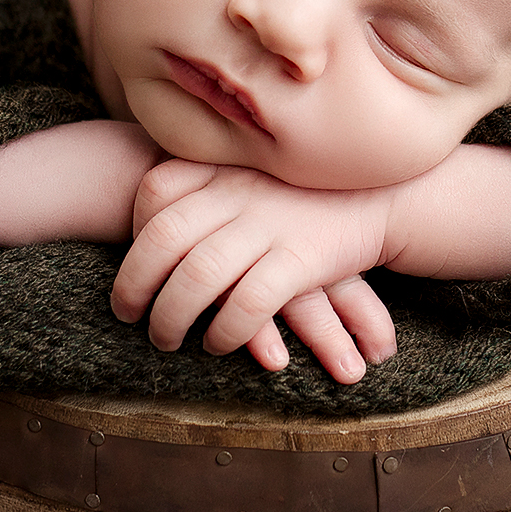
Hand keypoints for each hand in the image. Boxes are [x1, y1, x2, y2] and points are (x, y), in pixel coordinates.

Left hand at [113, 160, 398, 382]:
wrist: (382, 196)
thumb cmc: (306, 193)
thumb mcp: (253, 173)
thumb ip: (208, 184)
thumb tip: (146, 212)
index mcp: (225, 166)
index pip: (154, 191)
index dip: (132, 230)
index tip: (131, 262)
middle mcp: (239, 191)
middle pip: (163, 239)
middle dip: (134, 285)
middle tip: (128, 315)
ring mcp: (269, 225)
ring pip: (198, 278)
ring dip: (171, 319)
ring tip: (165, 340)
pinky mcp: (300, 259)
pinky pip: (248, 303)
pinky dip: (225, 331)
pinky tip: (217, 345)